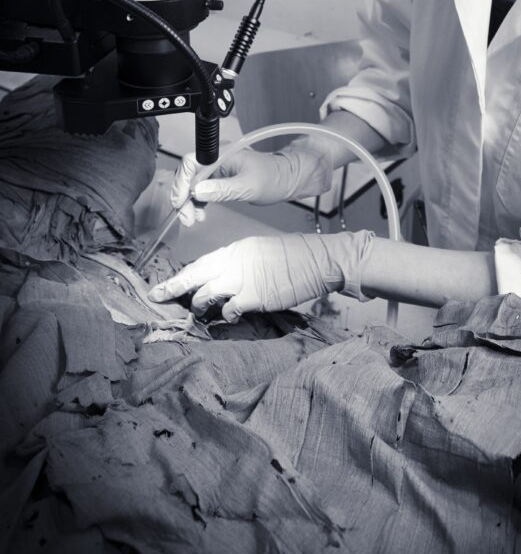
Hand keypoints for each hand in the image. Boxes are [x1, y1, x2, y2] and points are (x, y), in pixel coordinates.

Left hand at [147, 230, 374, 322]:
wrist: (318, 260)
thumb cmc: (294, 256)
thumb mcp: (261, 252)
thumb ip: (239, 264)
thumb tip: (222, 279)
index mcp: (236, 248)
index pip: (200, 263)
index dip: (180, 276)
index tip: (163, 286)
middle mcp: (235, 261)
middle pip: (195, 275)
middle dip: (173, 288)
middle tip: (157, 298)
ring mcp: (244, 278)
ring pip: (207, 294)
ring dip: (201, 307)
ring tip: (201, 314)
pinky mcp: (255, 297)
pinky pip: (230, 310)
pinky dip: (228, 316)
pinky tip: (231, 318)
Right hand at [171, 145, 333, 225]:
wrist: (287, 180)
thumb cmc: (273, 178)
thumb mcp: (247, 186)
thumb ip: (222, 189)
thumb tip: (196, 192)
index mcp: (221, 153)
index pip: (190, 162)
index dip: (181, 181)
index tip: (180, 201)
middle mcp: (216, 158)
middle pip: (188, 174)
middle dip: (183, 196)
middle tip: (186, 217)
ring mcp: (217, 167)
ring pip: (193, 184)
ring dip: (189, 202)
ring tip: (192, 219)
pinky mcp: (220, 178)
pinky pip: (202, 189)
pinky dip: (198, 202)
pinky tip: (200, 214)